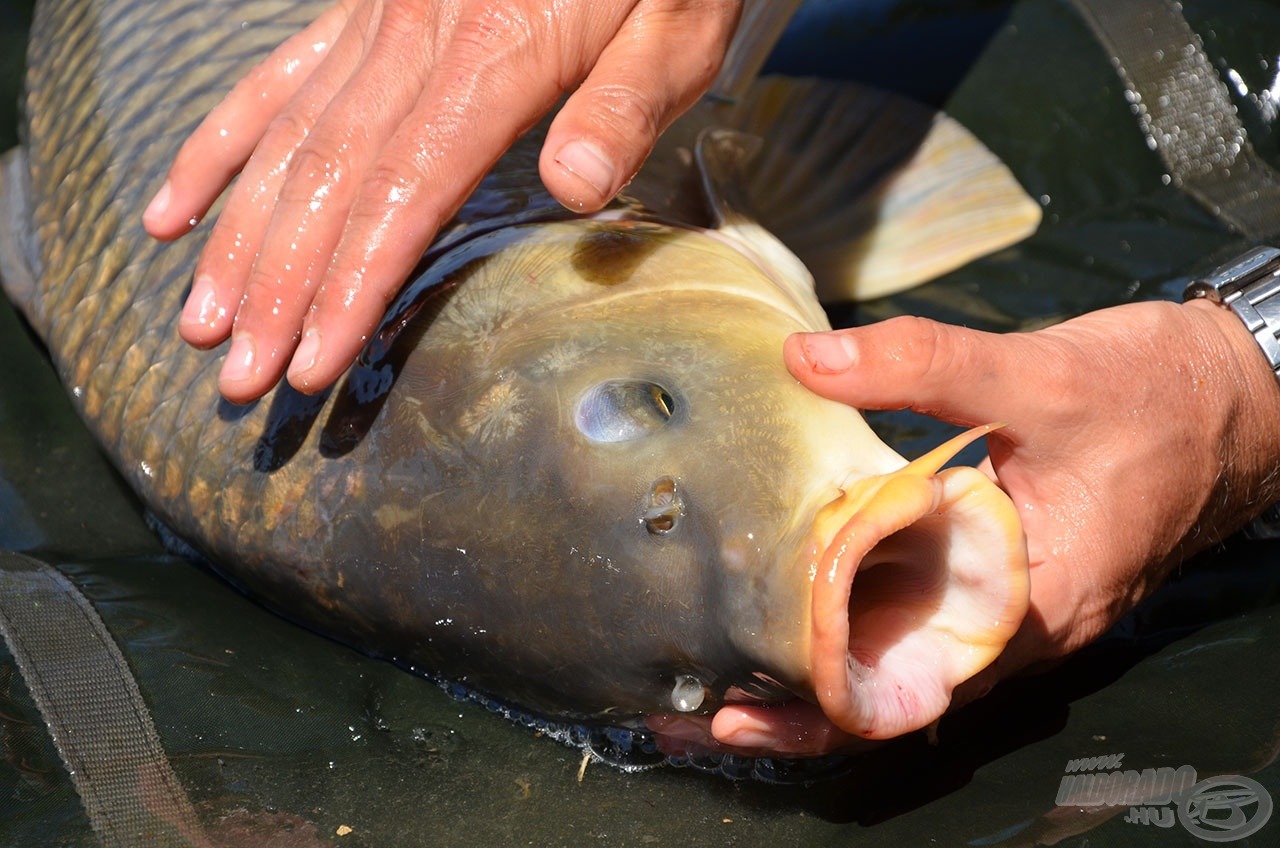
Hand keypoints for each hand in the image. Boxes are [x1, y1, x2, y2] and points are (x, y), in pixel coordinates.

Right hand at [142, 0, 740, 402]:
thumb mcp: (678, 22)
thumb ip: (626, 103)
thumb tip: (577, 188)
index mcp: (497, 51)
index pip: (405, 192)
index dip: (351, 284)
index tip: (315, 362)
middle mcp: (417, 34)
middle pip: (329, 179)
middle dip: (278, 287)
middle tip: (239, 376)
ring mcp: (379, 17)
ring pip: (288, 137)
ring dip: (239, 235)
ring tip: (201, 321)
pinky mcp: (363, 9)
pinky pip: (277, 79)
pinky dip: (222, 144)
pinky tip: (178, 206)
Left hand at [652, 298, 1279, 755]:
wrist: (1237, 395)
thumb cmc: (1159, 397)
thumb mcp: (1039, 375)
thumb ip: (921, 365)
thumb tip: (805, 358)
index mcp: (1035, 609)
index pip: (908, 692)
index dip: (816, 711)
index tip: (733, 713)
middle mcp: (1020, 628)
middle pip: (891, 686)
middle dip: (796, 698)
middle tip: (695, 700)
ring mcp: (1013, 603)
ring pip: (904, 648)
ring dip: (822, 652)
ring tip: (725, 649)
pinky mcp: (1005, 569)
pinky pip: (925, 605)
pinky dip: (863, 603)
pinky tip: (805, 584)